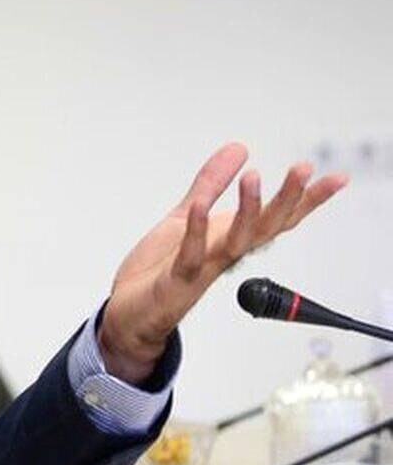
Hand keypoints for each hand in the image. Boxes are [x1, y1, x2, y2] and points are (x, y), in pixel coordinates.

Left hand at [99, 142, 348, 383]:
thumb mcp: (184, 216)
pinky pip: (191, 255)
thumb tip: (238, 148)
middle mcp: (223, 254)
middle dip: (287, 200)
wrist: (129, 316)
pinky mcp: (177, 281)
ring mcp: (202, 269)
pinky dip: (197, 231)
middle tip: (303, 169)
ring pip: (236, 242)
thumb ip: (210, 184)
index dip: (305, 199)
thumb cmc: (159, 269)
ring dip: (248, 211)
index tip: (336, 177)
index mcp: (228, 238)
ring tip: (254, 177)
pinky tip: (200, 207)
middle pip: (265, 227)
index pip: (274, 217)